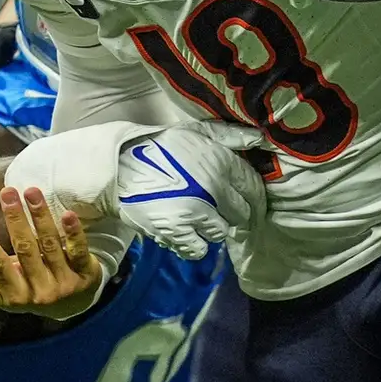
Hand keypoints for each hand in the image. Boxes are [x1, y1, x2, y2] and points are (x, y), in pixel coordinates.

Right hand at [0, 185, 102, 318]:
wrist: (72, 302)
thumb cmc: (24, 288)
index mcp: (14, 295)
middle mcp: (40, 292)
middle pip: (26, 251)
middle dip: (15, 221)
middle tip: (7, 192)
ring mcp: (65, 283)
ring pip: (50, 246)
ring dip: (40, 217)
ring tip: (31, 191)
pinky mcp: (86, 273)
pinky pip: (79, 251)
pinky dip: (72, 233)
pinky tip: (67, 214)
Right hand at [117, 123, 266, 259]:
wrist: (120, 166)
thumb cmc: (160, 146)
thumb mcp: (195, 132)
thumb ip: (230, 135)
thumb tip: (259, 140)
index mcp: (220, 162)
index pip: (253, 186)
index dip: (255, 197)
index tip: (250, 203)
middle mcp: (213, 189)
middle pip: (241, 213)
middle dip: (235, 214)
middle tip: (223, 213)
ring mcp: (196, 212)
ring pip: (221, 232)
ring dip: (213, 228)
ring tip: (200, 220)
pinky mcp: (177, 231)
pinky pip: (199, 249)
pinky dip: (194, 244)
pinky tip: (187, 232)